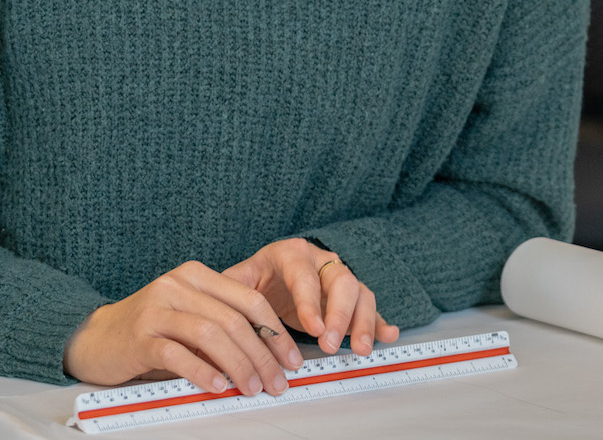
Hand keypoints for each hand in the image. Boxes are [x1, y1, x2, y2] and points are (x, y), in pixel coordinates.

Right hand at [63, 261, 303, 397]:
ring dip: (238, 365)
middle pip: (233, 319)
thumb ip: (222, 327)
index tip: (291, 359)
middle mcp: (176, 286)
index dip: (275, 332)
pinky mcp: (139, 336)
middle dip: (262, 355)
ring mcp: (155, 309)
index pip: (248, 300)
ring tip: (251, 387)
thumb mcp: (188, 318)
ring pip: (209, 334)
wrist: (95, 337)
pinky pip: (177, 353)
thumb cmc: (149, 330)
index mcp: (195, 276)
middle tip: (277, 382)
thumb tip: (269, 357)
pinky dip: (202, 371)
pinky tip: (217, 386)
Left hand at [223, 238, 397, 355]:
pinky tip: (388, 335)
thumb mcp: (239, 279)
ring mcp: (339, 278)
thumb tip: (215, 310)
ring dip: (362, 322)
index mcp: (291, 254)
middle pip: (341, 281)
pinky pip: (371, 308)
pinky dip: (380, 323)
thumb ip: (231, 290)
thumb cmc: (255, 277)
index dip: (310, 301)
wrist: (271, 275)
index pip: (304, 274)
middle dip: (340, 314)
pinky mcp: (351, 299)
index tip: (313, 328)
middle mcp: (321, 261)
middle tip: (332, 343)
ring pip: (361, 294)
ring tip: (360, 349)